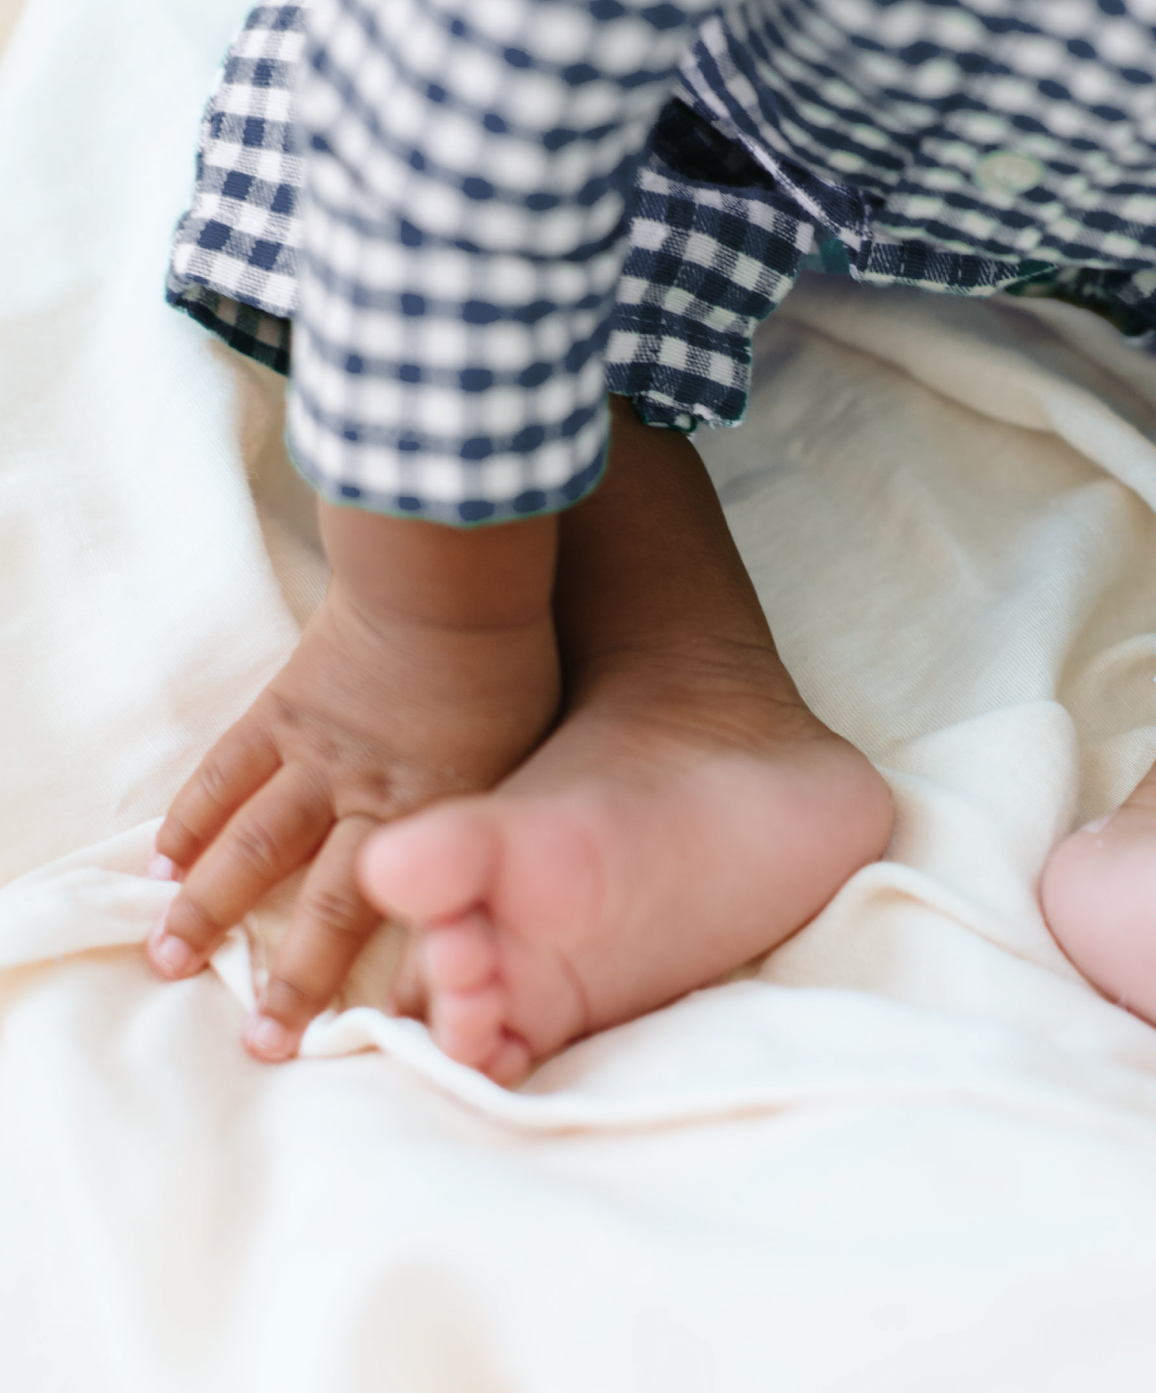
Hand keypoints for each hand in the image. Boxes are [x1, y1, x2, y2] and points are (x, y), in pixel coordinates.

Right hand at [148, 505, 560, 1056]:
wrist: (451, 581)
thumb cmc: (505, 657)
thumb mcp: (524, 749)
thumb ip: (491, 810)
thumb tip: (491, 864)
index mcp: (440, 815)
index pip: (408, 918)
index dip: (386, 981)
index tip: (365, 1037)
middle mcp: (373, 800)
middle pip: (324, 908)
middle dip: (288, 981)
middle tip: (258, 1043)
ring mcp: (318, 756)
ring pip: (253, 848)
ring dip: (208, 908)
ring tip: (172, 959)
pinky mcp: (281, 711)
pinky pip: (225, 775)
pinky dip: (190, 819)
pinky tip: (164, 858)